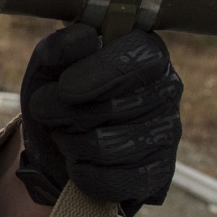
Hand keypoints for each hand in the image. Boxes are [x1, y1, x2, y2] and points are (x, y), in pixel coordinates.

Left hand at [17, 23, 181, 216]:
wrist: (58, 148)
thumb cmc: (59, 98)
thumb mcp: (48, 68)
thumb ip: (59, 48)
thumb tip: (85, 37)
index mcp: (147, 51)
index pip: (136, 58)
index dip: (96, 74)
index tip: (63, 88)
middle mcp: (168, 88)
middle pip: (114, 107)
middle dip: (65, 113)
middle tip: (48, 111)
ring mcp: (168, 132)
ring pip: (108, 146)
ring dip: (70, 143)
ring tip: (66, 134)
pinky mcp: (160, 171)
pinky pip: (113, 179)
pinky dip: (82, 173)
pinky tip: (79, 162)